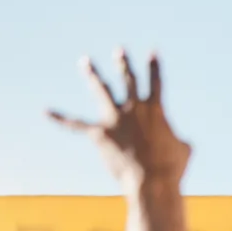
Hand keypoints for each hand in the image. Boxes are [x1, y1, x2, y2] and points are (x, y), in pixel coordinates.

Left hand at [50, 49, 190, 191]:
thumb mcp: (184, 150)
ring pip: (102, 91)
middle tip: (119, 50)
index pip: (155, 83)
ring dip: (93, 75)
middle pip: (127, 79)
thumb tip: (184, 141)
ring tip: (85, 62)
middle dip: (123, 64)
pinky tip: (47, 112)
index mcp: (155, 110)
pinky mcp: (100, 133)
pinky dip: (62, 119)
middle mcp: (134, 108)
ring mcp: (115, 118)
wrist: (152, 180)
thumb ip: (182, 140)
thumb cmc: (172, 168)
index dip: (154, 67)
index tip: (152, 52)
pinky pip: (76, 124)